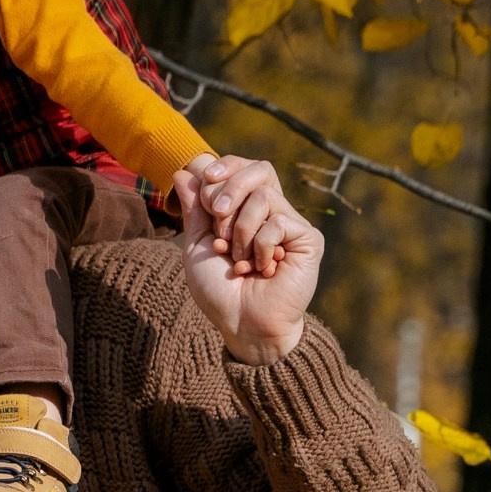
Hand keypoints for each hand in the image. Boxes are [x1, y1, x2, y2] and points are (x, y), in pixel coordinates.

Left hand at [172, 156, 321, 364]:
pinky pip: (278, 222)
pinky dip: (260, 247)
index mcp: (247, 210)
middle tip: (218, 221)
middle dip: (231, 190)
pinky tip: (262, 270)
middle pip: (260, 170)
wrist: (242, 323)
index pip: (245, 168)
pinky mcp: (308, 240)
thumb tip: (183, 171)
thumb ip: (195, 210)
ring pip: (264, 197)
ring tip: (240, 261)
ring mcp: (291, 225)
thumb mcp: (198, 246)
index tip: (207, 182)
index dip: (226, 168)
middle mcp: (273, 213)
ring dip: (240, 232)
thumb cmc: (220, 291)